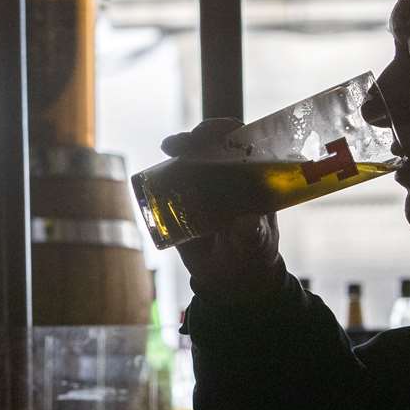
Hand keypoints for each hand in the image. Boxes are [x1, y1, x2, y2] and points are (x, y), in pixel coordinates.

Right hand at [159, 118, 282, 302]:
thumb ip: (252, 234)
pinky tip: (153, 170)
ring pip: (189, 158)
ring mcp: (203, 186)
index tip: (220, 130)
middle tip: (187, 141)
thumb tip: (247, 221)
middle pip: (212, 144)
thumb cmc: (252, 254)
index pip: (243, 142)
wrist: (229, 279)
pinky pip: (170, 182)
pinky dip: (160, 173)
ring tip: (170, 147)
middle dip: (199, 136)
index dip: (230, 130)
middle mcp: (227, 176)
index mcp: (251, 178)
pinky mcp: (183, 201)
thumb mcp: (255, 245)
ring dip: (179, 147)